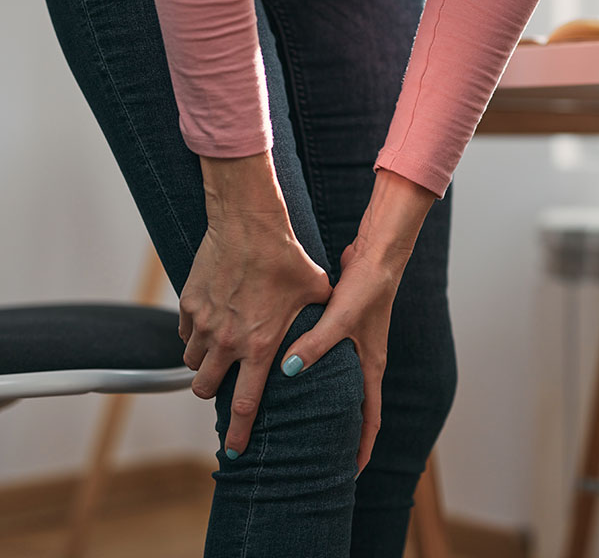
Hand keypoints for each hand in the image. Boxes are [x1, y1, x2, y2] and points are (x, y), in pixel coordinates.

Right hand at [178, 203, 332, 458]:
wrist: (249, 223)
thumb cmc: (287, 256)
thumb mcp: (314, 291)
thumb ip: (320, 320)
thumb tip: (336, 331)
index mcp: (259, 346)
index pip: (246, 404)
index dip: (239, 433)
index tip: (234, 452)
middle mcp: (226, 341)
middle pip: (205, 389)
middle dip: (213, 393)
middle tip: (224, 383)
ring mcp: (203, 323)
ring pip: (191, 362)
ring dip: (202, 362)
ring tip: (218, 349)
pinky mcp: (189, 303)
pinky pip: (185, 332)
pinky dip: (195, 333)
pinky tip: (212, 320)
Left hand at [278, 234, 410, 478]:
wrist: (377, 254)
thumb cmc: (368, 287)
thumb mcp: (341, 318)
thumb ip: (315, 343)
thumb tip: (286, 371)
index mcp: (371, 365)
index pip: (370, 417)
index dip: (362, 447)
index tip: (350, 473)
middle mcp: (364, 359)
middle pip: (354, 405)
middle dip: (340, 430)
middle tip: (316, 452)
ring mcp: (354, 343)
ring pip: (339, 382)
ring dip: (325, 401)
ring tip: (299, 418)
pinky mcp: (342, 326)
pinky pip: (327, 356)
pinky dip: (314, 369)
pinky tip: (291, 369)